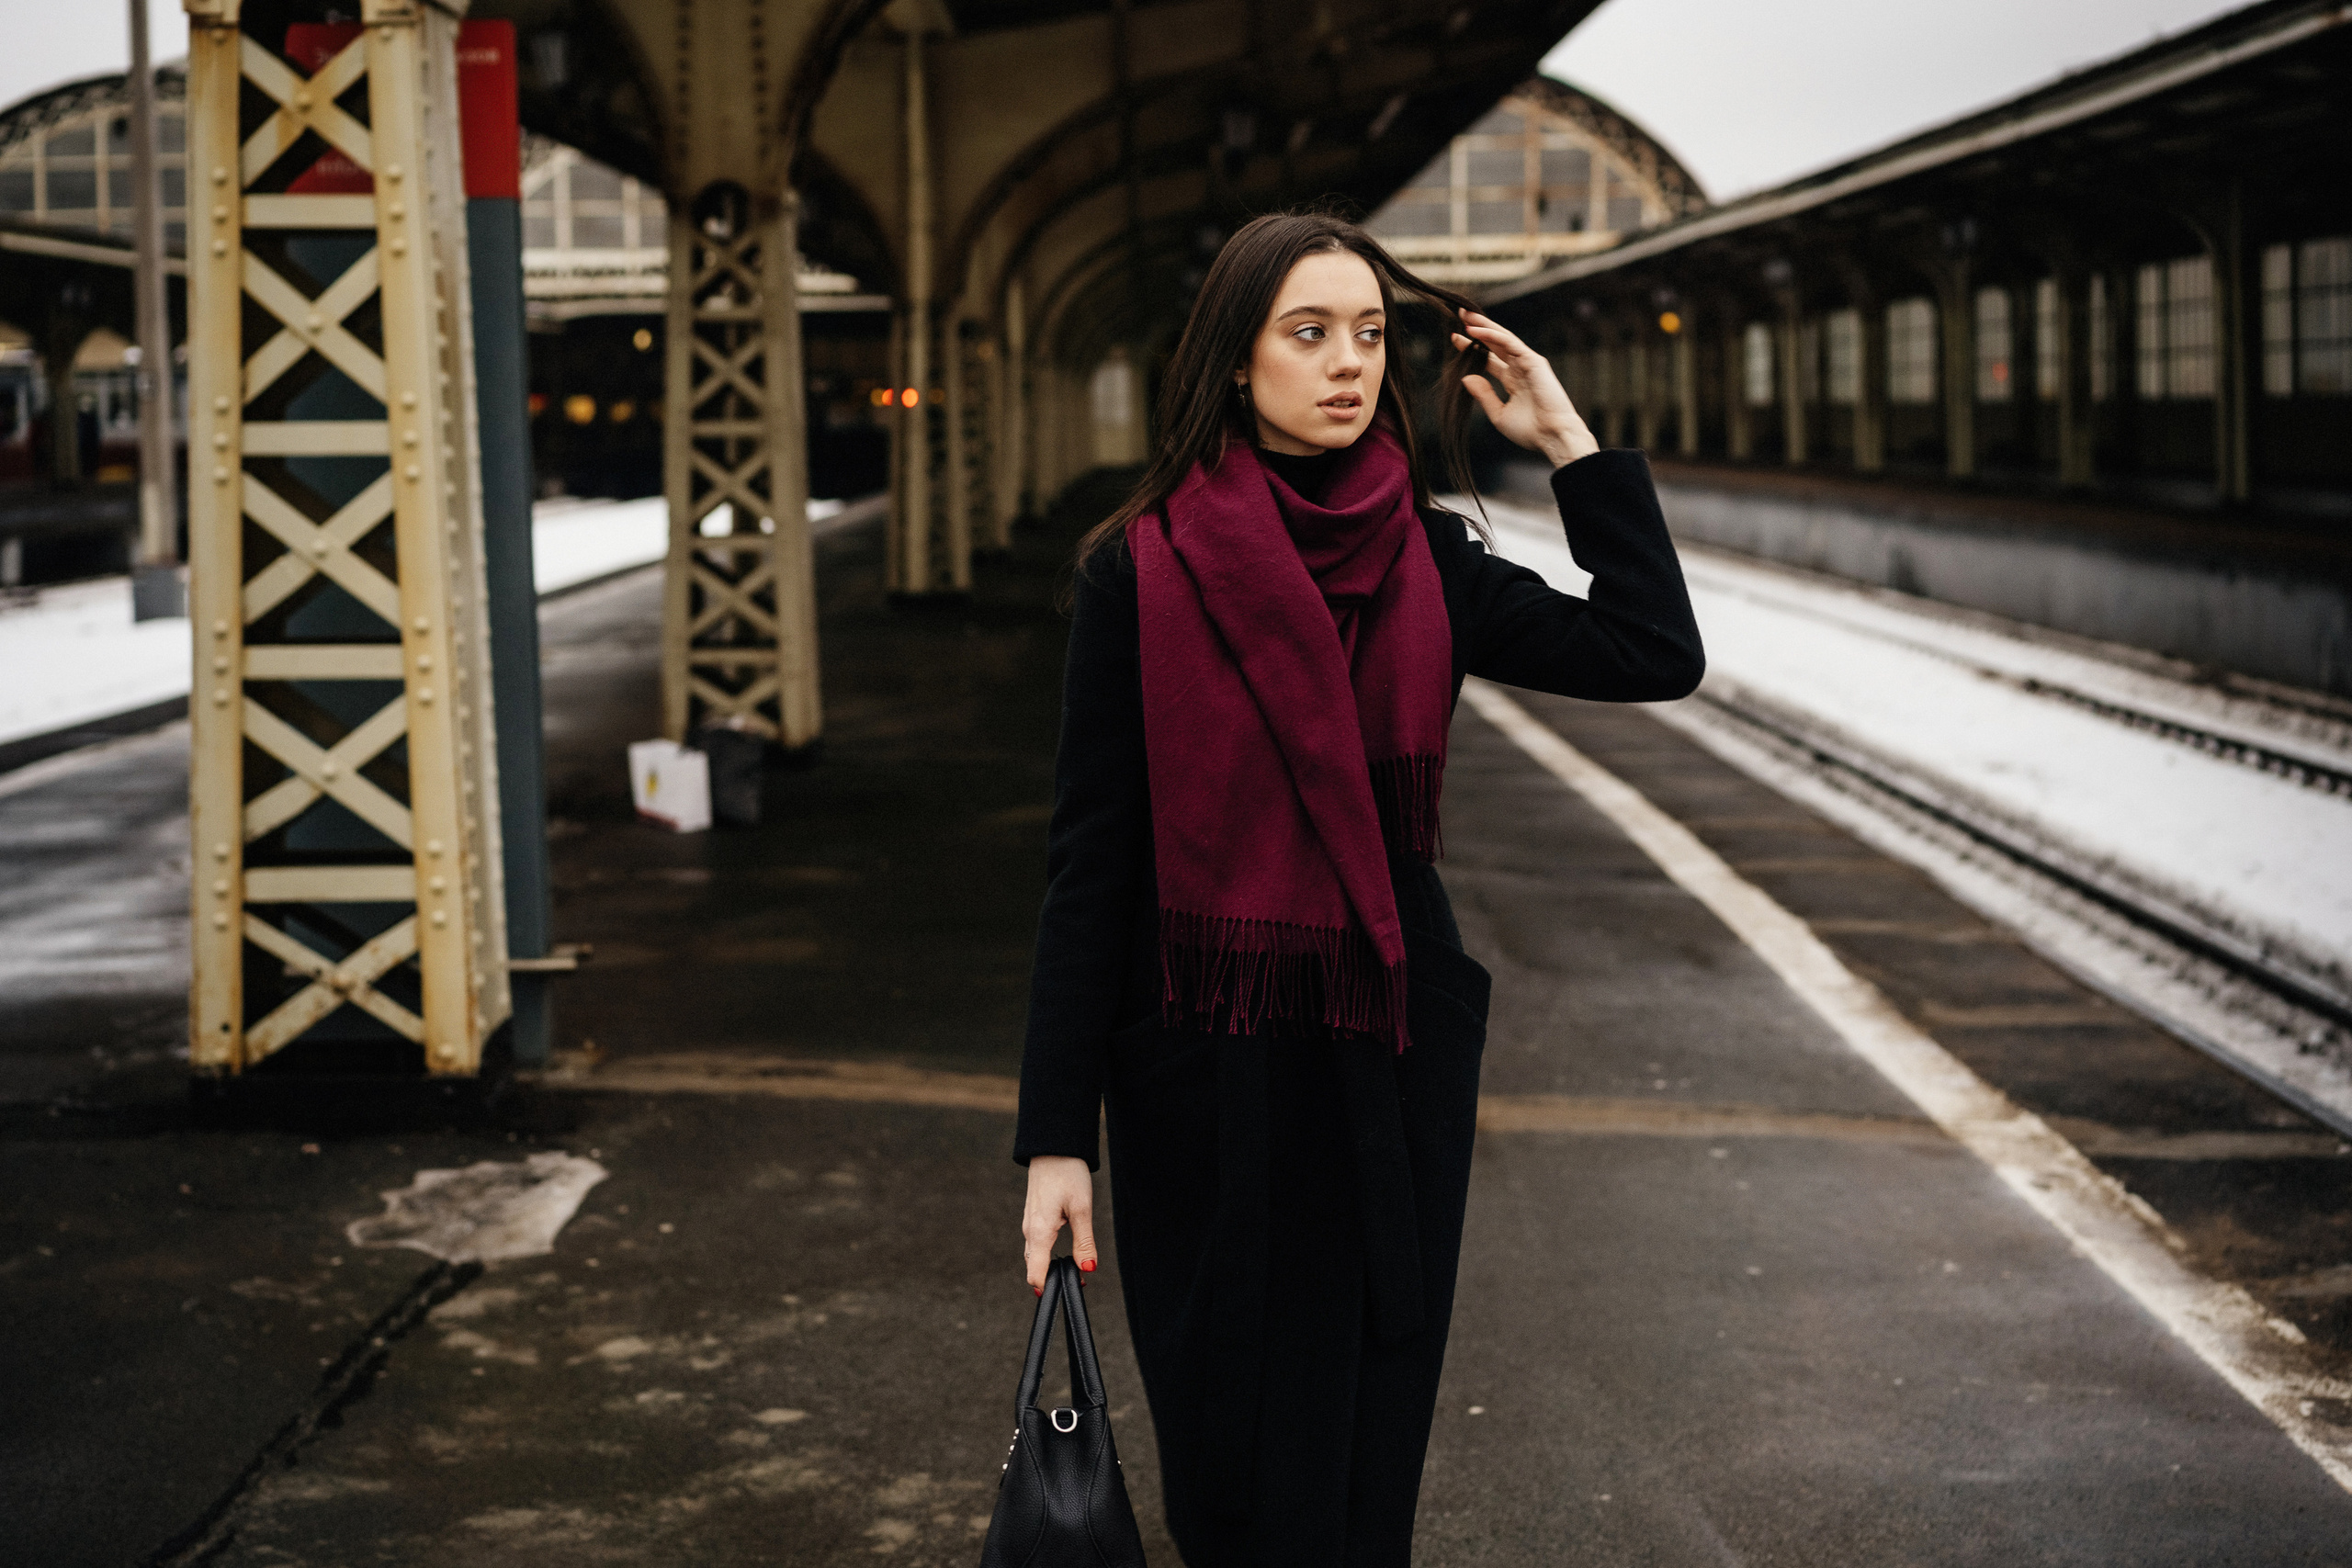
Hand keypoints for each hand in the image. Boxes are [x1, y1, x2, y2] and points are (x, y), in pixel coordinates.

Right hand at [1021, 1155, 1096, 1293]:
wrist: (1053, 1147)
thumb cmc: (1067, 1173)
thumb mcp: (1082, 1209)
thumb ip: (1084, 1241)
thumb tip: (1088, 1268)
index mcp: (1039, 1232)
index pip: (1035, 1273)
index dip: (1049, 1288)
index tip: (1067, 1291)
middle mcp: (1029, 1230)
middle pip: (1034, 1267)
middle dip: (1052, 1279)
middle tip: (1078, 1282)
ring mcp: (1029, 1223)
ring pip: (1034, 1255)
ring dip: (1049, 1266)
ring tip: (1073, 1269)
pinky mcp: (1033, 1216)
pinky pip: (1035, 1243)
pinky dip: (1046, 1253)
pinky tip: (1061, 1251)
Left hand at [1451, 309, 1599, 469]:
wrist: (1551, 437)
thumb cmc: (1530, 431)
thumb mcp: (1498, 414)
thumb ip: (1483, 394)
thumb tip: (1465, 377)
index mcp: (1513, 381)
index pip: (1489, 359)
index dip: (1472, 348)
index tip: (1455, 339)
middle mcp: (1519, 369)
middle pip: (1495, 343)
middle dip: (1477, 328)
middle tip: (1460, 314)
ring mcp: (1527, 363)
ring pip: (1502, 338)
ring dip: (1483, 325)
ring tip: (1464, 313)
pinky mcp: (1533, 360)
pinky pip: (1509, 343)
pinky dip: (1492, 335)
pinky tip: (1474, 330)